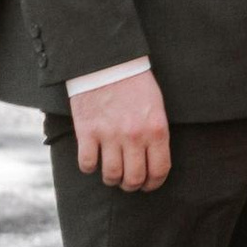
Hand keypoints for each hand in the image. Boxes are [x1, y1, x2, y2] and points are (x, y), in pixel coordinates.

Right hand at [69, 69, 171, 193]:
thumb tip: (153, 158)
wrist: (107, 60)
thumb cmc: (135, 81)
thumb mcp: (156, 105)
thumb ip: (156, 132)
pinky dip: (89, 167)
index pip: (159, 170)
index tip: (148, 185)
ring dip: (112, 179)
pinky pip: (87, 164)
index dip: (154, 183)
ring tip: (112, 173)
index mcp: (156, 129)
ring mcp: (109, 135)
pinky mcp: (87, 132)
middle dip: (132, 185)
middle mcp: (134, 136)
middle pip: (134, 178)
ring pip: (111, 176)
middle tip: (128, 182)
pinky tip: (93, 159)